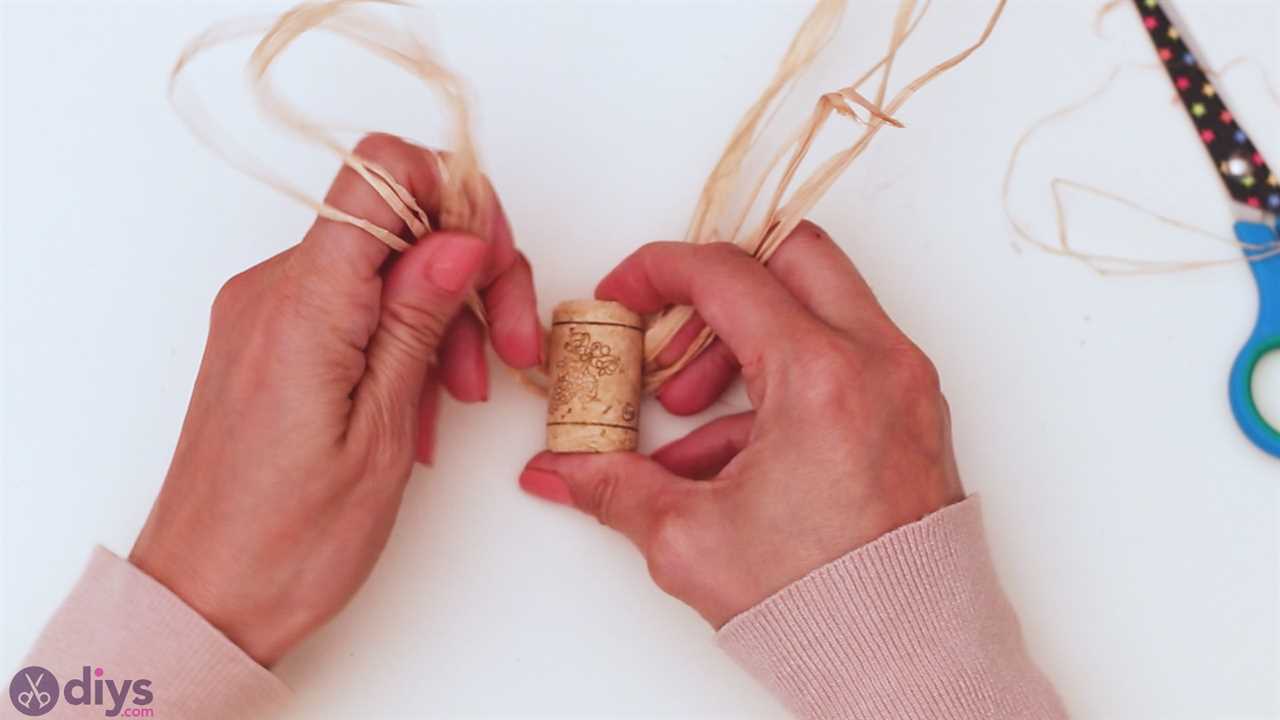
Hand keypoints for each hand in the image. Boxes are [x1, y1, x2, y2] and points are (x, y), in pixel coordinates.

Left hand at [130, 133, 541, 665]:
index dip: (454, 197)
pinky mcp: (267, 340)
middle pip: (394, 220)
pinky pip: (350, 304)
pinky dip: (399, 337)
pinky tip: (420, 403)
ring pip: (380, 266)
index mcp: (302, 306)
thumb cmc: (287, 542)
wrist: (205, 599)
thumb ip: (417, 321)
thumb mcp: (381, 432)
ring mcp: (265, 313)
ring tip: (460, 396)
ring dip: (439, 315)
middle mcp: (272, 291)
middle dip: (466, 271)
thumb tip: (460, 239)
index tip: (492, 263)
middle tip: (508, 346)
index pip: (379, 173)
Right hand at [518, 222, 962, 627]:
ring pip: (821, 302)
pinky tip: (731, 448)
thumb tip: (557, 470)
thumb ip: (612, 486)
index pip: (727, 273)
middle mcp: (878, 362)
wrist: (909, 665)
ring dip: (746, 335)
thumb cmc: (824, 607)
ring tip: (688, 408)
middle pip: (791, 253)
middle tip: (670, 327)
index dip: (657, 272)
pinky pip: (842, 357)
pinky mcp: (913, 412)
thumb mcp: (691, 540)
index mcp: (823, 377)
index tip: (623, 296)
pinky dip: (783, 376)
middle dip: (717, 280)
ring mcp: (906, 384)